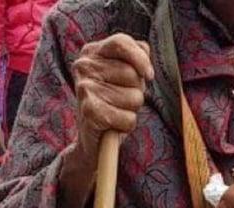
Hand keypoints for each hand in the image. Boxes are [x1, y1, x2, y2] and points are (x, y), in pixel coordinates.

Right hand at [68, 33, 151, 168]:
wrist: (91, 140)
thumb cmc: (112, 103)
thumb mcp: (121, 75)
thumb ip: (133, 57)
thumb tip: (145, 50)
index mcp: (91, 52)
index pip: (121, 43)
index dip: (140, 59)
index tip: (149, 76)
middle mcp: (84, 66)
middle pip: (132, 74)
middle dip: (136, 91)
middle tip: (122, 100)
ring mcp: (85, 88)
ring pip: (134, 97)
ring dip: (132, 110)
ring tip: (117, 112)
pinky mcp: (89, 112)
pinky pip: (129, 118)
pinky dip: (127, 125)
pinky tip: (114, 125)